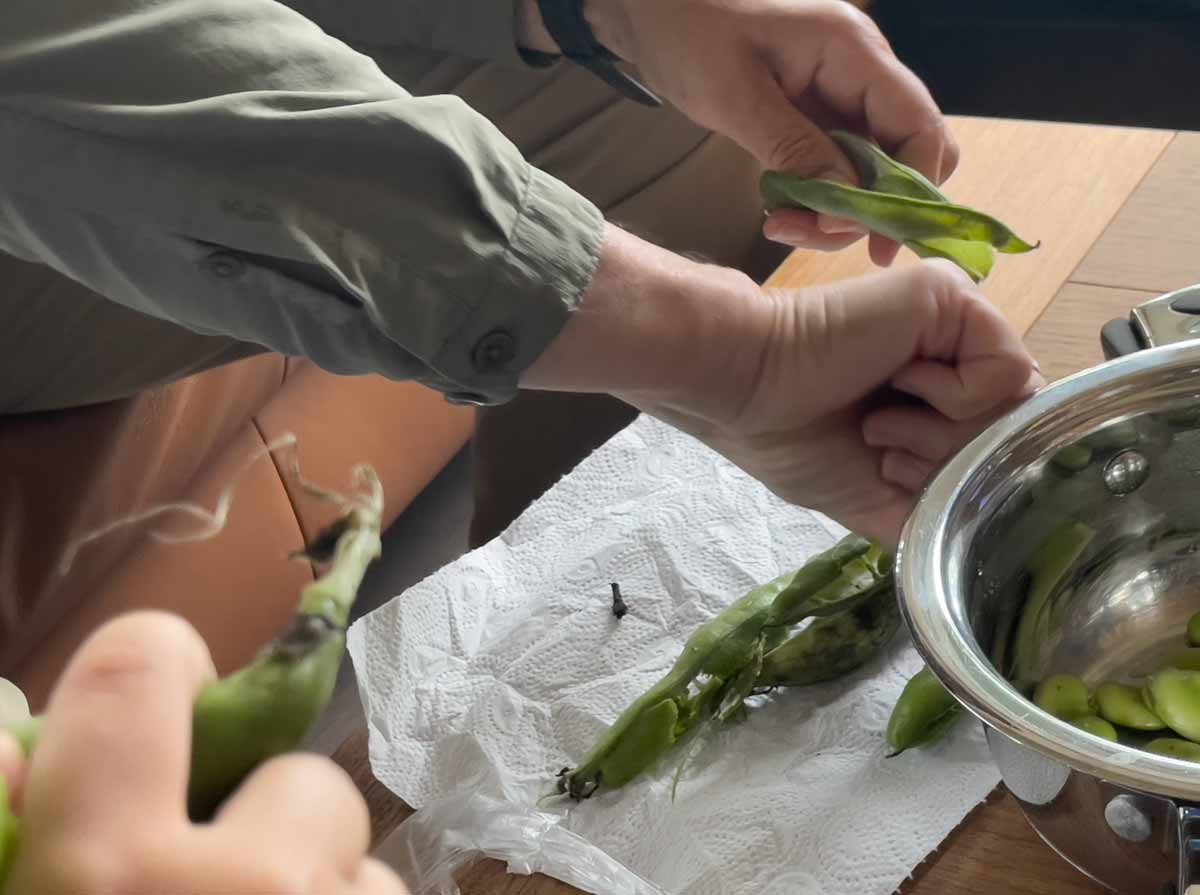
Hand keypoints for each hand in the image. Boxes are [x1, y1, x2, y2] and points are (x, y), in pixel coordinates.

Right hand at [0, 611, 406, 894]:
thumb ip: (18, 822)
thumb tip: (9, 740)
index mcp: (109, 872)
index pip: (140, 667)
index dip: (151, 668)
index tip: (163, 703)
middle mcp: (254, 884)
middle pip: (299, 770)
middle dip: (264, 812)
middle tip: (213, 883)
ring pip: (359, 851)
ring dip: (315, 883)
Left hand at [520, 0, 957, 265]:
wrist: (652, 12)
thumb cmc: (688, 35)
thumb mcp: (736, 98)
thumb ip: (795, 149)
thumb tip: (846, 207)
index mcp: (854, 53)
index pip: (920, 126)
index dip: (911, 190)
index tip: (877, 245)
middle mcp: (860, 74)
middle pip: (906, 155)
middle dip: (869, 207)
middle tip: (809, 232)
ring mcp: (840, 96)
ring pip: (869, 171)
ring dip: (834, 210)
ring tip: (779, 224)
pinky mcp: (816, 116)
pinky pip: (835, 169)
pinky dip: (814, 198)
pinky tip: (776, 207)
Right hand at [523, 227, 1040, 545]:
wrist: (744, 389)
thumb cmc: (789, 437)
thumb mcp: (876, 497)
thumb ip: (937, 505)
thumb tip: (995, 529)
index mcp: (934, 390)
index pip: (996, 441)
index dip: (949, 474)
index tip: (886, 470)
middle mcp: (953, 351)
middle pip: (1013, 425)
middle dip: (947, 458)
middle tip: (882, 446)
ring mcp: (956, 321)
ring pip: (1016, 403)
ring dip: (945, 432)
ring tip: (882, 420)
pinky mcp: (952, 297)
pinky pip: (1007, 370)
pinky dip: (954, 398)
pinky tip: (899, 383)